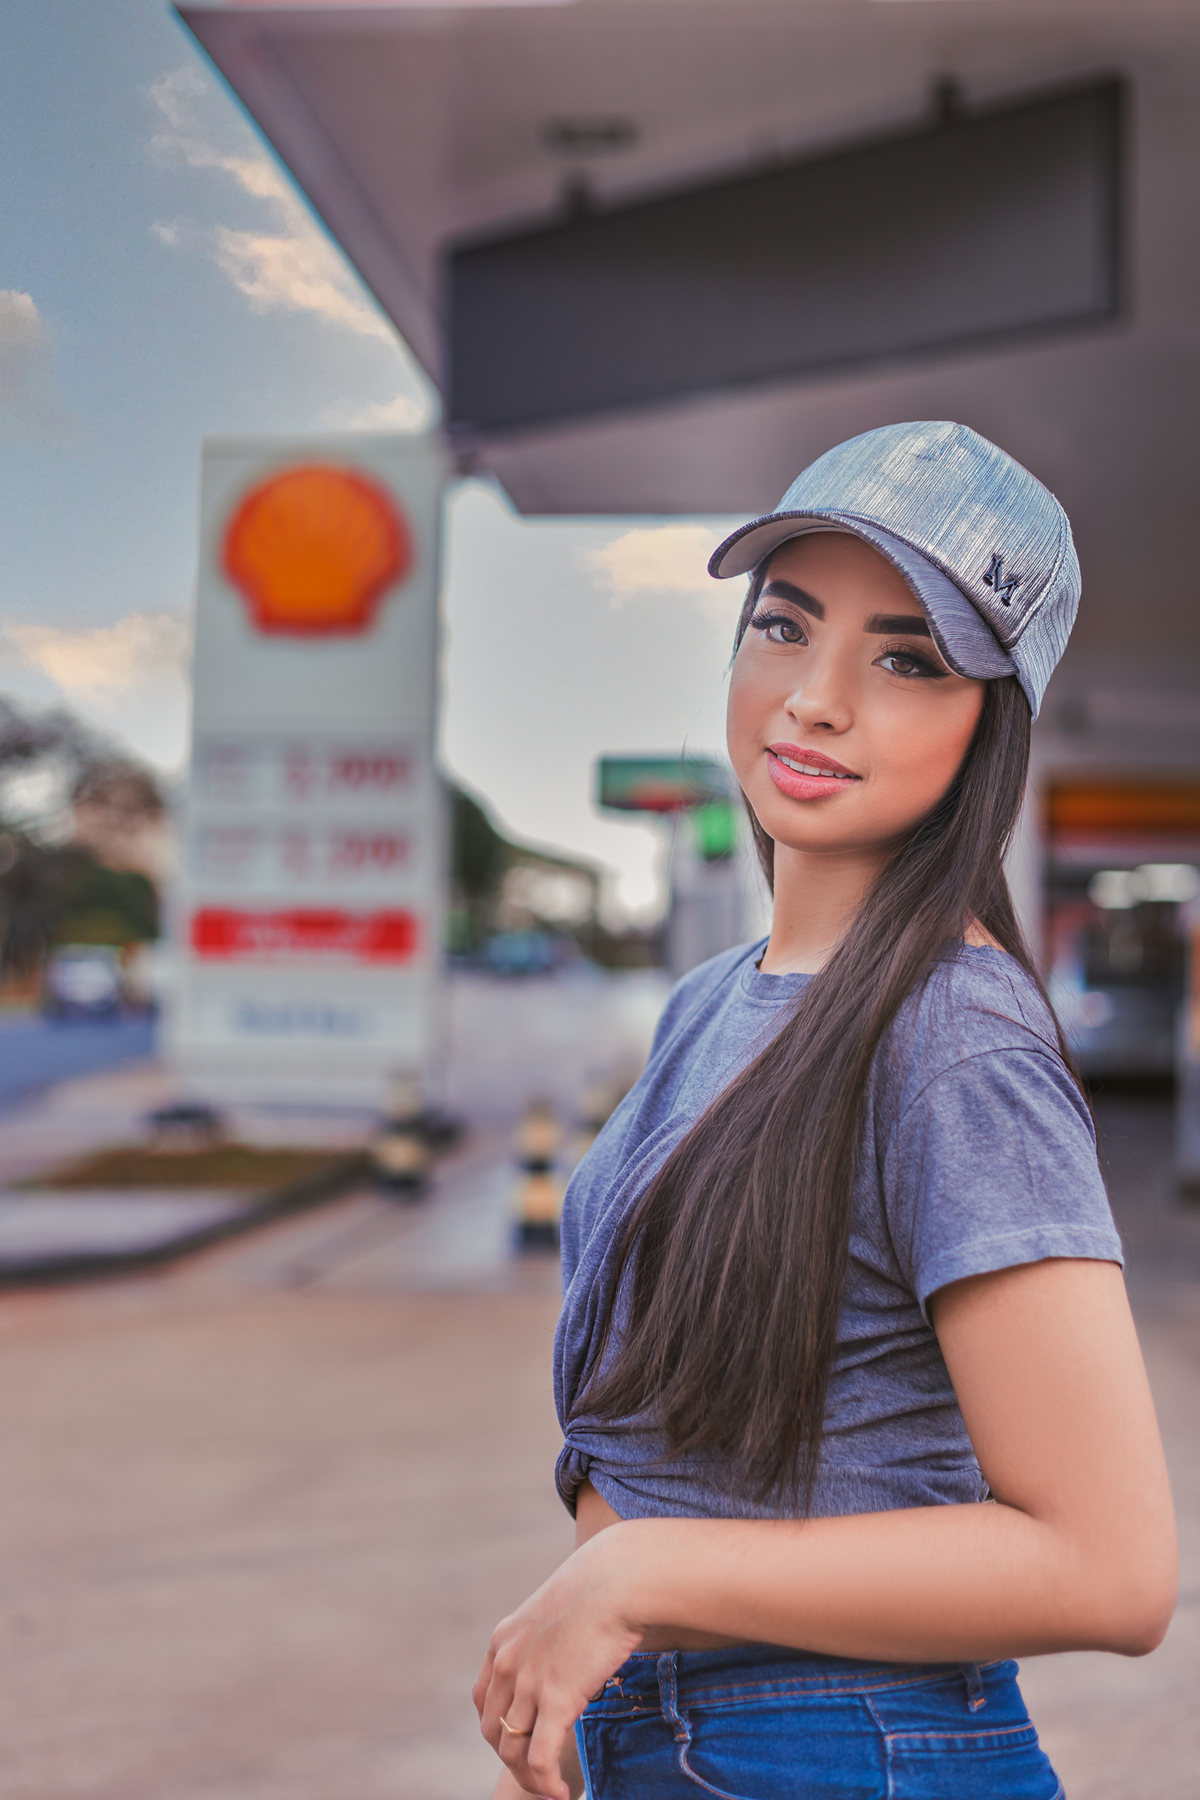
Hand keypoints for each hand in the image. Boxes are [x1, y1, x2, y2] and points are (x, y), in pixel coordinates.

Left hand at [473, 1526, 645, 1799]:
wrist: (619, 1578)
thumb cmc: (602, 1585)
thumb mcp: (558, 1608)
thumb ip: (551, 1635)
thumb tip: (569, 1647)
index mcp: (504, 1640)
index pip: (484, 1699)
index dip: (499, 1728)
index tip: (521, 1740)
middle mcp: (507, 1663)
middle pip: (494, 1730)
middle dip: (512, 1758)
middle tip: (536, 1773)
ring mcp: (529, 1682)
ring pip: (513, 1751)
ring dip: (530, 1778)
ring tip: (550, 1790)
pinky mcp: (556, 1698)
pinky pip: (539, 1758)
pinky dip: (546, 1784)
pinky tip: (562, 1794)